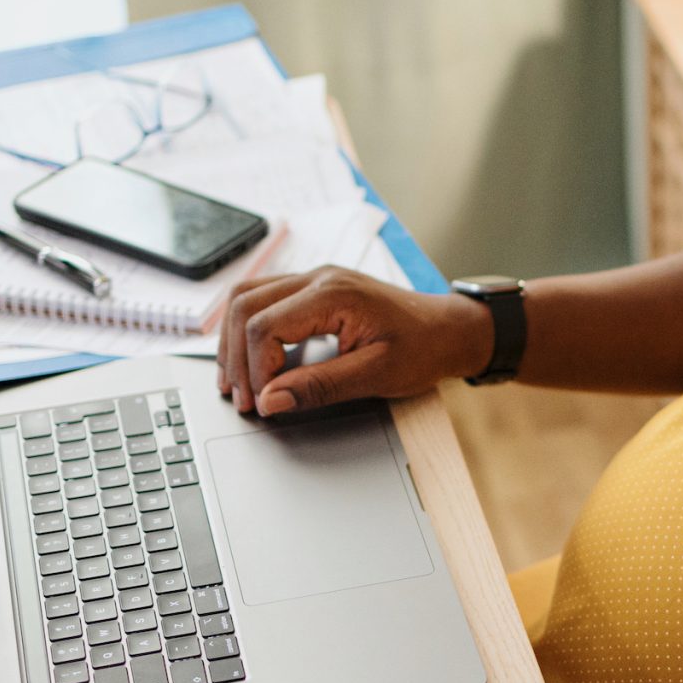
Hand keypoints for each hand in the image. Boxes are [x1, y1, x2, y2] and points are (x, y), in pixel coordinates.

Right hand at [215, 267, 491, 417]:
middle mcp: (318, 278)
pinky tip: (249, 360)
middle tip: (241, 399)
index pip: (264, 326)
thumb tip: (271, 400)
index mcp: (333, 295)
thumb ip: (320, 386)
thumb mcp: (377, 375)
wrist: (450, 329)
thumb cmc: (423, 348)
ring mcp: (315, 280)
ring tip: (235, 383)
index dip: (255, 370)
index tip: (263, 403)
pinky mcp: (314, 290)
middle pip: (244, 306)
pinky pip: (264, 299)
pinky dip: (247, 329)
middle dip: (235, 356)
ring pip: (247, 297)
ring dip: (233, 340)